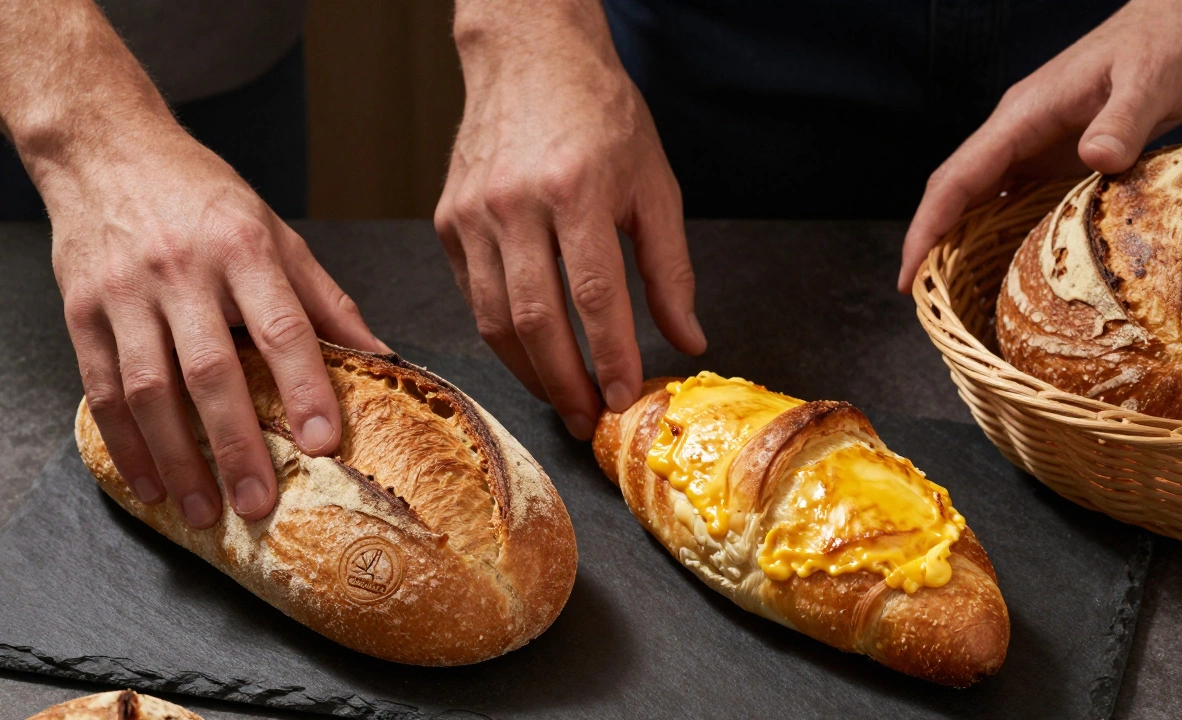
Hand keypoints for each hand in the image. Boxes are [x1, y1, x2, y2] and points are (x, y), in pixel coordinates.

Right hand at [47, 120, 388, 527]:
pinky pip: (102, 389)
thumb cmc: (204, 197)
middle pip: (212, 371)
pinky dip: (125, 443)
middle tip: (260, 502)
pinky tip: (149, 482)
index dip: (305, 388)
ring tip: (203, 510)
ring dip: (178, 459)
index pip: (282, 328)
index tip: (325, 441)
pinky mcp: (82, 312)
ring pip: (150, 391)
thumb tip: (382, 357)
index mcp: (244, 249)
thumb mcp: (277, 234)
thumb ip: (327, 301)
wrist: (108, 151)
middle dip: (236, 445)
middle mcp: (183, 272)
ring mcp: (126, 294)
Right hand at [436, 1, 706, 439]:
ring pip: (494, 319)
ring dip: (530, 372)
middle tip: (589, 420)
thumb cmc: (600, 116)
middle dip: (566, 384)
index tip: (625, 398)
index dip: (611, 358)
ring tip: (562, 400)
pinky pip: (473, 296)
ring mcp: (474, 213)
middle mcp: (517, 202)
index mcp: (578, 188)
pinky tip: (529, 355)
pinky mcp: (449, 221)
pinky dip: (500, 336)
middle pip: (536, 319)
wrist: (530, 57)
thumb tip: (687, 339)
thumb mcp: (654, 185)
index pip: (595, 296)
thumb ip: (670, 268)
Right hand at [898, 0, 1181, 292]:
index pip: (957, 178)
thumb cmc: (1171, 41)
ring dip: (962, 241)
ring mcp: (1038, 144)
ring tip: (953, 293)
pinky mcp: (1060, 155)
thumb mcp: (1152, 79)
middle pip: (956, 192)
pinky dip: (1001, 233)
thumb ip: (1122, 120)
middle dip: (931, 243)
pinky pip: (1017, 198)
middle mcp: (1019, 132)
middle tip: (923, 297)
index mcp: (1023, 115)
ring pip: (982, 198)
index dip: (927, 228)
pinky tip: (1005, 266)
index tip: (909, 274)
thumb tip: (1096, 159)